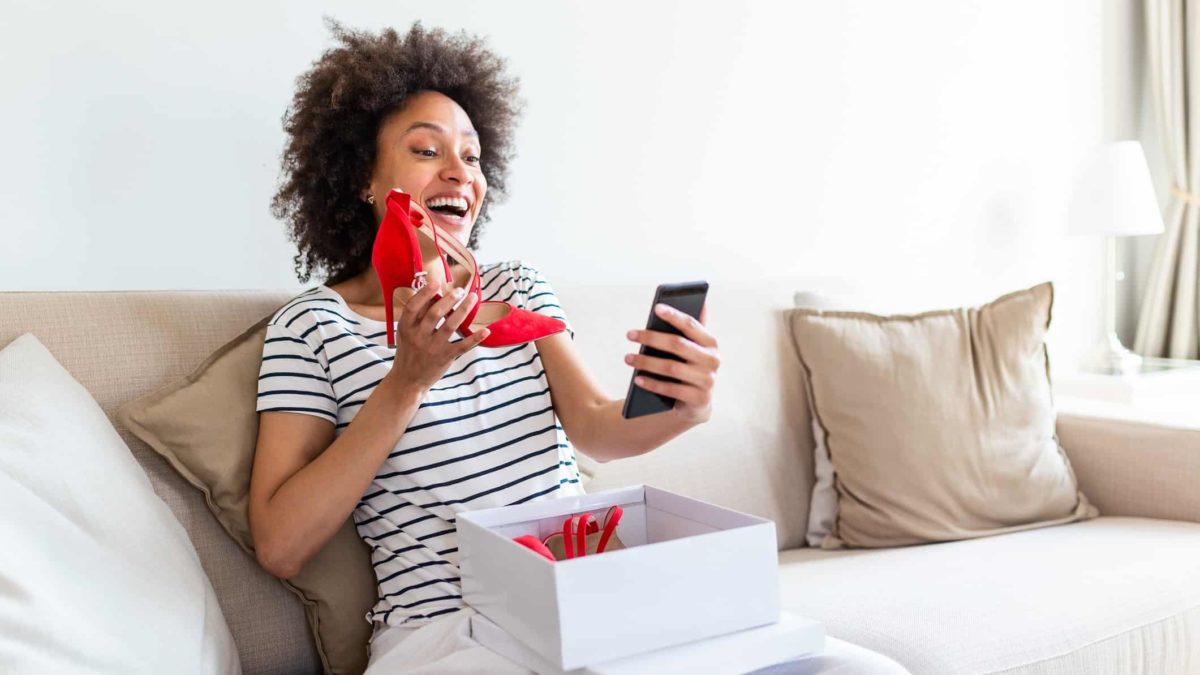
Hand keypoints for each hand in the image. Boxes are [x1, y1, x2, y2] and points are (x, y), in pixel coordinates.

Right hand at [383, 283, 488, 391]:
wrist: (408, 380)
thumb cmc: (409, 352)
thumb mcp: (405, 333)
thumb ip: (416, 316)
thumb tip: (430, 292)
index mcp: (406, 328)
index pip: (413, 307)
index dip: (424, 294)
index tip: (436, 283)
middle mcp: (418, 337)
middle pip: (434, 314)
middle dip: (449, 299)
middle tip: (460, 290)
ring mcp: (432, 348)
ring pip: (450, 326)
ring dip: (463, 310)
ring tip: (473, 298)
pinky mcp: (445, 358)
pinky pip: (462, 346)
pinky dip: (475, 338)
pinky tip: (486, 330)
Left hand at [624, 303, 718, 422]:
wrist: (698, 402)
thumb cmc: (691, 367)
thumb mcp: (694, 349)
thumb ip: (694, 328)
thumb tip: (701, 302)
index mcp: (711, 343)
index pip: (691, 325)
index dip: (674, 315)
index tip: (656, 308)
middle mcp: (713, 361)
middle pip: (677, 345)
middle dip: (651, 338)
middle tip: (630, 334)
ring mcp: (707, 381)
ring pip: (671, 368)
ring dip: (646, 362)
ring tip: (628, 358)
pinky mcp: (699, 399)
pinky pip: (671, 390)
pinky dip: (652, 384)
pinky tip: (637, 379)